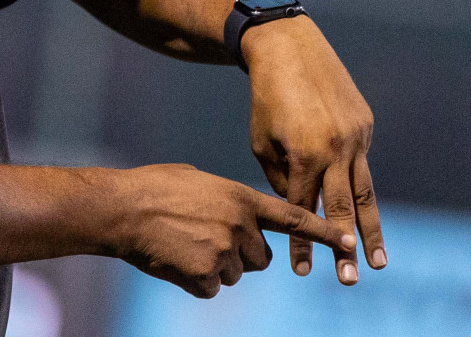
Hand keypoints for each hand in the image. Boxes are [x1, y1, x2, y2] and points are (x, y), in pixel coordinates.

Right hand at [108, 162, 356, 298]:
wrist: (121, 209)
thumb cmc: (155, 188)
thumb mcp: (201, 182)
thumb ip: (229, 200)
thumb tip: (239, 216)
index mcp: (241, 197)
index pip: (292, 217)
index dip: (322, 232)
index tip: (348, 242)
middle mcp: (240, 224)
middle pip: (260, 257)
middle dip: (241, 255)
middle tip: (206, 239)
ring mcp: (224, 251)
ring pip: (234, 274)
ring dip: (214, 267)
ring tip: (184, 245)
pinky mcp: (206, 276)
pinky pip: (210, 288)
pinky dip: (194, 280)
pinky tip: (175, 260)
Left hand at [242, 15, 384, 282]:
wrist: (289, 47)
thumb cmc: (267, 98)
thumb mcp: (263, 142)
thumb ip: (283, 178)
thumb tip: (297, 208)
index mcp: (305, 154)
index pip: (303, 209)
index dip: (301, 242)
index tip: (302, 272)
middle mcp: (336, 148)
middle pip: (342, 209)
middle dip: (344, 247)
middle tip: (349, 279)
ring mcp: (356, 136)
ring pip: (365, 192)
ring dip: (371, 230)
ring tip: (378, 262)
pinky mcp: (366, 124)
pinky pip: (361, 163)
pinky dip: (359, 187)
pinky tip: (362, 210)